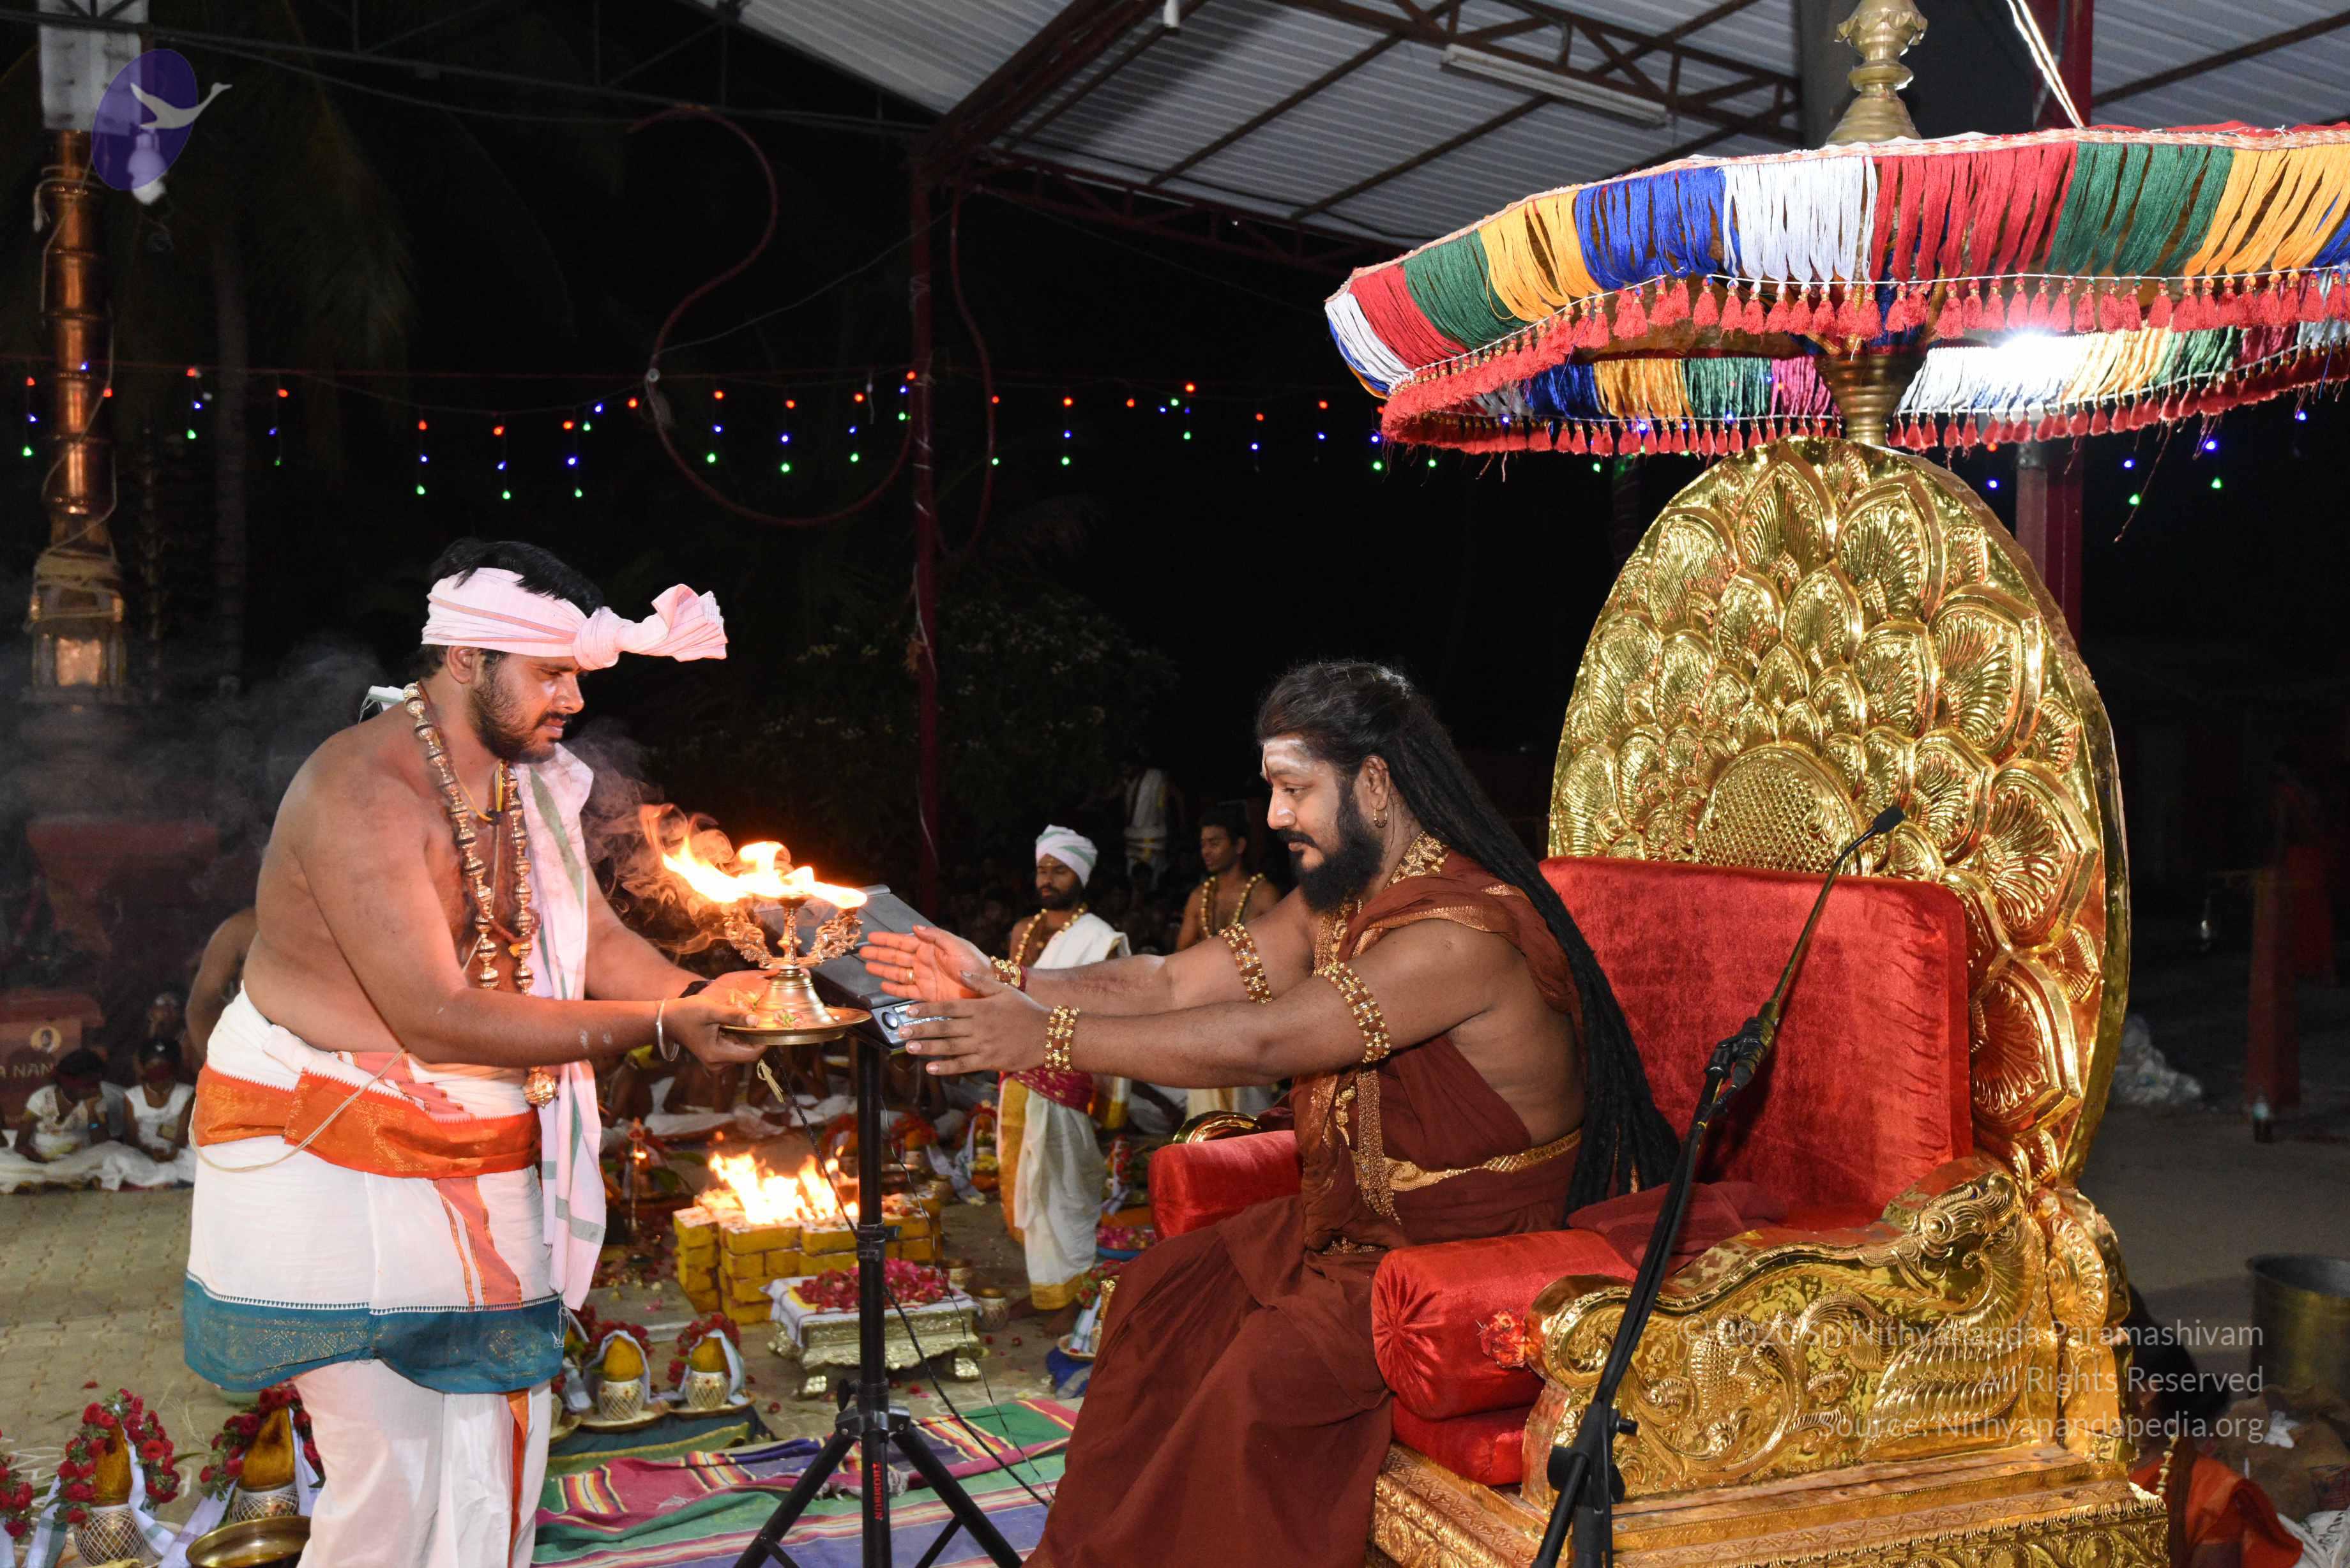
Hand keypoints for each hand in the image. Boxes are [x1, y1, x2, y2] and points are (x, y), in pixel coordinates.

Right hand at [666, 970, 775, 1068]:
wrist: (667, 1019)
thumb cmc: (687, 1013)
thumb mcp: (711, 1011)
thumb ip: (734, 1016)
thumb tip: (757, 1021)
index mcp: (717, 1055)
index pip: (751, 1055)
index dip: (763, 1041)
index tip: (767, 1025)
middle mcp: (718, 1064)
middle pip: (748, 1054)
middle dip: (753, 1037)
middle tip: (753, 1018)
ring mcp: (715, 1063)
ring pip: (741, 1051)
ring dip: (745, 1037)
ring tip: (739, 1019)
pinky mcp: (714, 1058)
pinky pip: (734, 1050)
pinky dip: (737, 1038)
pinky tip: (731, 1025)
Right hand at [859, 926, 988, 1001]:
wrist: (985, 988)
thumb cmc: (974, 964)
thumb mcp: (956, 945)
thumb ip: (935, 936)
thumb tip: (915, 927)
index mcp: (930, 948)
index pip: (903, 942)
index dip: (887, 940)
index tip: (872, 937)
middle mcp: (924, 962)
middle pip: (896, 957)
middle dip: (879, 954)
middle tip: (863, 952)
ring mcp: (924, 978)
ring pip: (897, 973)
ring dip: (882, 969)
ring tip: (868, 966)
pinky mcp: (926, 994)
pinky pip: (905, 990)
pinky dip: (894, 987)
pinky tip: (883, 984)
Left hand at [896, 966, 1051, 1076]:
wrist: (1049, 1035)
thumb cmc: (1027, 1010)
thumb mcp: (1005, 990)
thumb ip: (981, 982)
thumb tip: (961, 972)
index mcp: (980, 1007)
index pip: (947, 1006)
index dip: (926, 1008)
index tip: (908, 1010)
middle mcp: (978, 1026)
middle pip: (944, 1027)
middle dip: (921, 1029)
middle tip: (902, 1031)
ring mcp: (983, 1045)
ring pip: (950, 1046)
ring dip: (928, 1047)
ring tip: (910, 1047)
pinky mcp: (989, 1061)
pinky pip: (963, 1065)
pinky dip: (946, 1067)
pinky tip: (931, 1068)